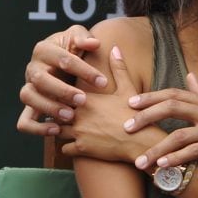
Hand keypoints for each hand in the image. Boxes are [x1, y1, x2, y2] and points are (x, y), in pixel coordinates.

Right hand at [17, 26, 106, 135]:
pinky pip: (24, 121)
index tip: (103, 83)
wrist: (64, 63)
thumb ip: (84, 38)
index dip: (84, 71)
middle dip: (62, 91)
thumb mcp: (78, 38)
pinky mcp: (30, 106)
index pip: (63, 59)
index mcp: (44, 49)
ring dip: (49, 108)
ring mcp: (29, 87)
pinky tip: (56, 130)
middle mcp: (32, 68)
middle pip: (40, 79)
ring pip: (28, 98)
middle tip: (83, 100)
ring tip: (70, 116)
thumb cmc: (74, 49)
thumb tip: (93, 43)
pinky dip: (36, 128)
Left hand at [61, 46, 159, 161]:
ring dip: (59, 130)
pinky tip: (72, 144)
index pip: (63, 93)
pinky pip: (64, 148)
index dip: (62, 95)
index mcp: (87, 98)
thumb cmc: (134, 114)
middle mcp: (78, 114)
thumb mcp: (128, 89)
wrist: (140, 140)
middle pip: (57, 110)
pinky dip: (67, 147)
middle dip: (57, 112)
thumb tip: (115, 48)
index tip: (64, 96)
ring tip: (62, 129)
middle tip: (58, 112)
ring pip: (56, 130)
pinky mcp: (81, 148)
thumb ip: (119, 68)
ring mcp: (78, 132)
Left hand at [125, 73, 197, 169]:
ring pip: (179, 135)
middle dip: (145, 116)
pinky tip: (163, 167)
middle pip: (171, 107)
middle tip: (125, 126)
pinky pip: (195, 152)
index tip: (131, 102)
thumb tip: (191, 78)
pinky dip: (177, 159)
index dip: (151, 97)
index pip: (174, 93)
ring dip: (156, 147)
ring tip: (139, 161)